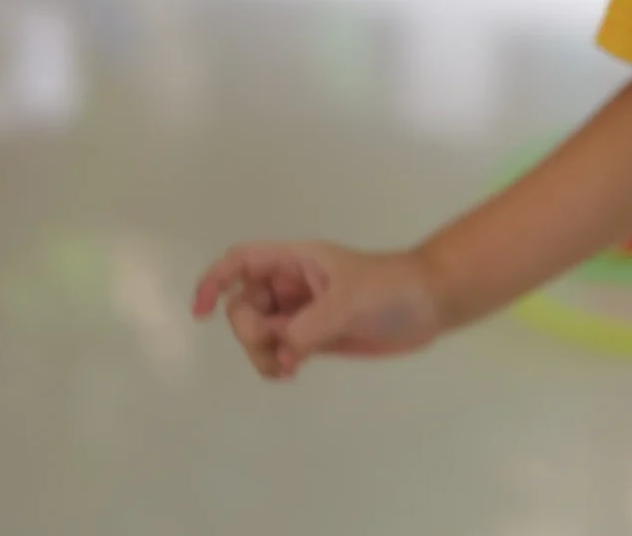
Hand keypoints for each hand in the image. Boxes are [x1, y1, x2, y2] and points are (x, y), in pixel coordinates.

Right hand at [190, 241, 448, 381]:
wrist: (430, 304)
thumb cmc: (391, 287)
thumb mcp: (347, 301)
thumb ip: (309, 325)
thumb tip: (283, 352)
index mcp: (296, 260)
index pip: (242, 261)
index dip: (214, 280)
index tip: (201, 310)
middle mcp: (293, 285)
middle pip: (243, 306)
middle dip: (250, 331)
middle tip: (278, 347)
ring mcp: (303, 313)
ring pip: (259, 333)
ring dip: (262, 353)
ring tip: (288, 367)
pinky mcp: (315, 337)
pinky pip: (279, 351)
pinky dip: (276, 363)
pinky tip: (292, 372)